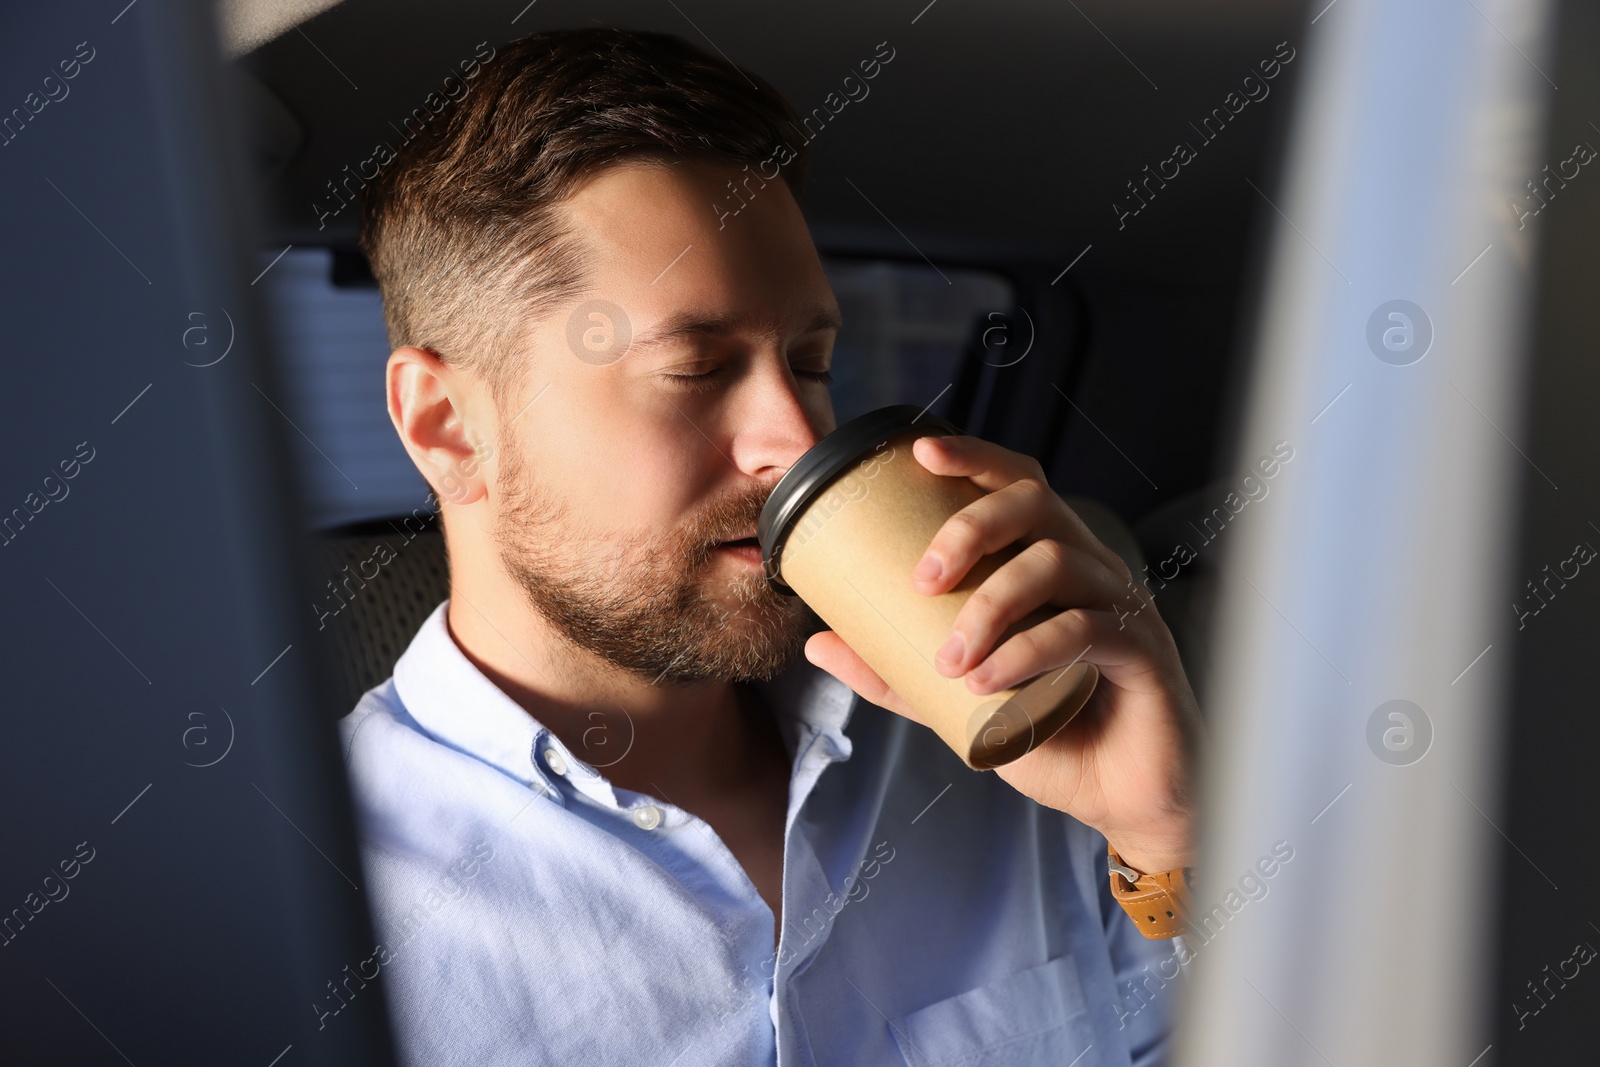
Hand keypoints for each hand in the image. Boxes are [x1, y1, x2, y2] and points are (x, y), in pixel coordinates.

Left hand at [804, 433, 1200, 872]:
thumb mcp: (955, 699)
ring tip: (949, 660)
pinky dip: (1028, 652)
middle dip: (972, 529)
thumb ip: (895, 670)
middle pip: (1036, 504)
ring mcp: (1122, 604)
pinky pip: (1085, 629)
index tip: (920, 452)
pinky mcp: (1144, 650)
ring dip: (991, 606)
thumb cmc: (1050, 734)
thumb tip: (818, 642)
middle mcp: (1090, 569)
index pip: (1017, 485)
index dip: (974, 456)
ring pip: (1057, 564)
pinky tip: (987, 682)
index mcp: (1050, 561)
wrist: (1120, 798)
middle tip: (922, 580)